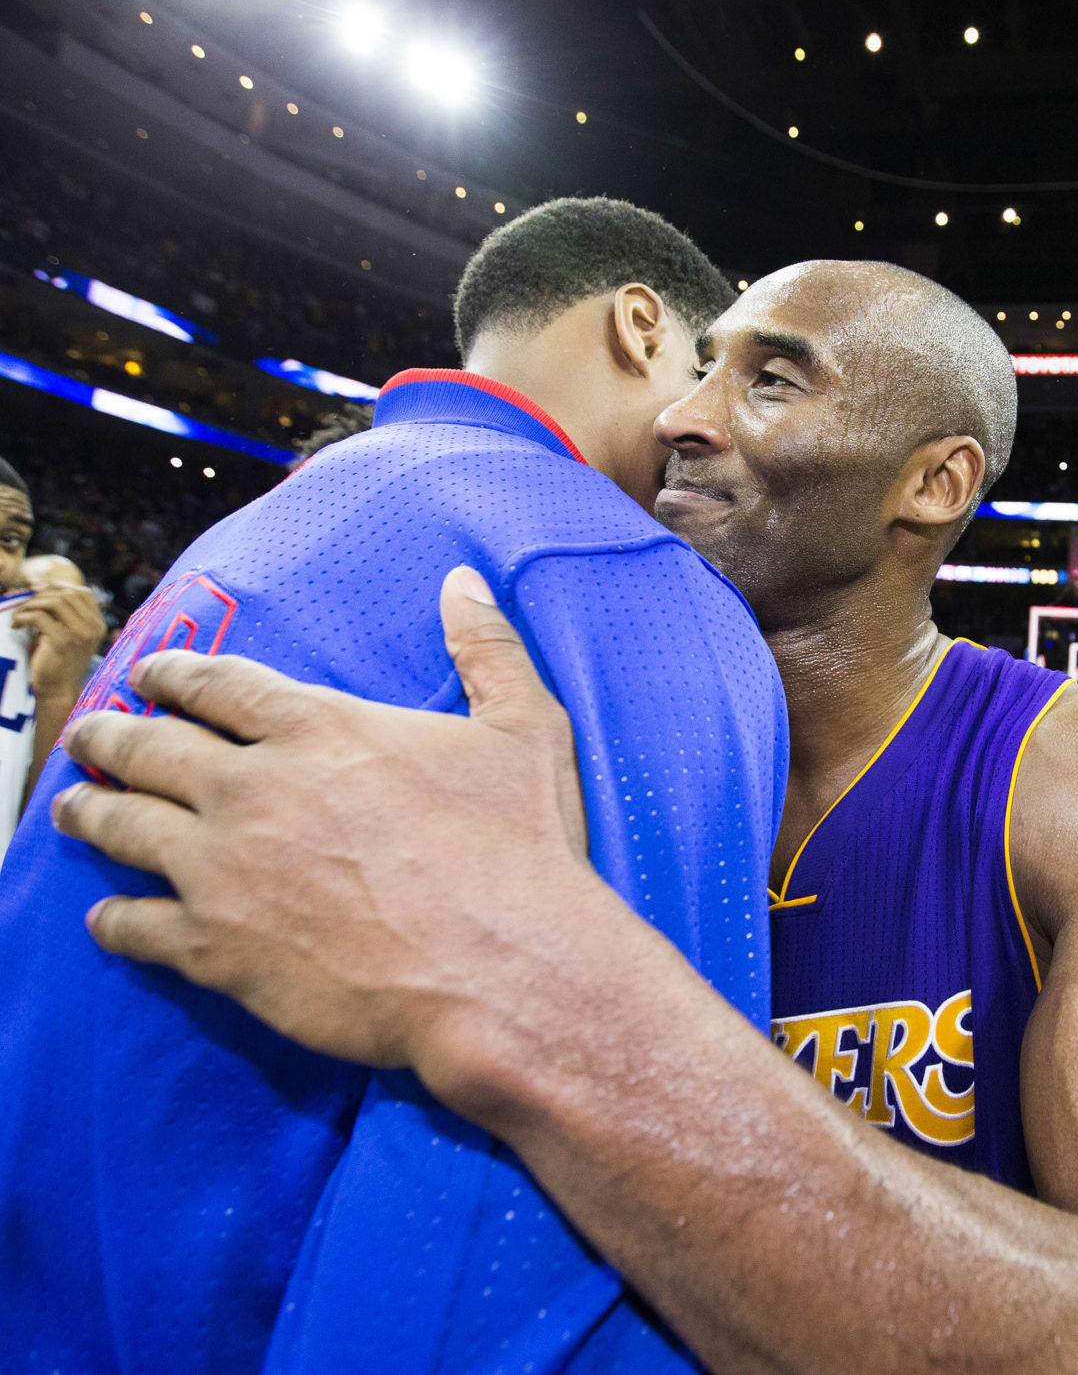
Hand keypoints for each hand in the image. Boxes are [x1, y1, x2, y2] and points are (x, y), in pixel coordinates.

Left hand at [14, 579, 105, 697]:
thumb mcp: (66, 634)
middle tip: (23, 606)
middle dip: (40, 595)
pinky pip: (39, 617)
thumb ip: (62, 614)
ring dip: (29, 605)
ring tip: (18, 617)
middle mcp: (93, 627)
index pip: (82, 592)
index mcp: (98, 624)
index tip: (37, 593)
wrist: (57, 691)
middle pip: (66, 593)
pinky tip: (16, 626)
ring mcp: (80, 634)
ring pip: (53, 602)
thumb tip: (39, 586)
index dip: (57, 587)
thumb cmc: (56, 662)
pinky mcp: (63, 642)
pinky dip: (22, 617)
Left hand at [53, 567, 610, 1087]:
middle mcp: (253, 788)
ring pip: (122, 826)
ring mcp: (223, 870)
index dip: (173, 674)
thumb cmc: (522, 851)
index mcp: (321, 728)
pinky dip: (111, 918)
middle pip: (148, 746)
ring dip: (90, 811)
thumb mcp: (526, 731)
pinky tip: (106, 916)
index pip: (216, 684)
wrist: (505, 971)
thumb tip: (465, 581)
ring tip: (75, 808)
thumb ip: (489, 650)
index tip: (148, 675)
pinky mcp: (214, 948)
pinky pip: (132, 925)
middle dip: (109, 734)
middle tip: (90, 734)